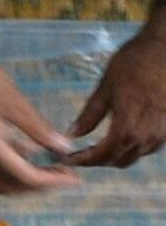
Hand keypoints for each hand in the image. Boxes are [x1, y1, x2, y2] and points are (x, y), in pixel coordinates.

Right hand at [0, 41, 79, 193]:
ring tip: (42, 162)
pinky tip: (20, 150)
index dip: (51, 181)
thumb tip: (64, 148)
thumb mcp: (15, 103)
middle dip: (35, 186)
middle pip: (6, 187)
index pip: (24, 177)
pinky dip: (3, 168)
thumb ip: (39, 130)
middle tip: (59, 174)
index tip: (73, 178)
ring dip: (18, 179)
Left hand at [68, 28, 165, 167]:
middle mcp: (148, 137)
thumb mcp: (105, 88)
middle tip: (81, 154)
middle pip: (120, 161)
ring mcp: (164, 133)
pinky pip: (151, 145)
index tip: (68, 159)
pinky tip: (123, 137)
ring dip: (117, 155)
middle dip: (99, 161)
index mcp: (128, 129)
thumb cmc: (134, 64)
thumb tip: (73, 133)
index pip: (102, 156)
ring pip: (137, 155)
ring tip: (99, 147)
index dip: (83, 161)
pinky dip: (134, 147)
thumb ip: (89, 115)